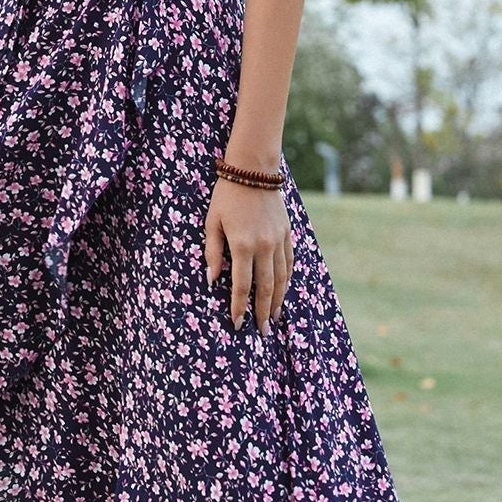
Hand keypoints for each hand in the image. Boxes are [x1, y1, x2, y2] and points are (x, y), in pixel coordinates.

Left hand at [204, 178, 293, 332]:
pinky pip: (289, 262)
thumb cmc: (226, 196)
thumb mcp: (212, 223)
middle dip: (262, 312)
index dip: (240, 307)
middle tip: (262, 332)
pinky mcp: (287, 233)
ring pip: (282, 278)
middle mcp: (265, 246)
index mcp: (243, 245)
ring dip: (278, 300)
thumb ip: (212, 253)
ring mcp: (279, 240)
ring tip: (273, 318)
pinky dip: (287, 280)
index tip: (237, 323)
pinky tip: (283, 291)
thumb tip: (212, 282)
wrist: (253, 169)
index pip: (242, 285)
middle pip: (266, 287)